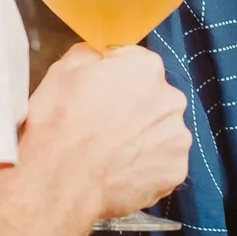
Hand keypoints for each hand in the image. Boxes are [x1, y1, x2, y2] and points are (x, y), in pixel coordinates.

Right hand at [22, 44, 191, 224]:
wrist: (59, 181)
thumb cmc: (59, 123)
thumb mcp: (63, 70)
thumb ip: (91, 54)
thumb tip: (100, 56)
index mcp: (147, 68)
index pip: (136, 64)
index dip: (115, 79)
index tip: (99, 94)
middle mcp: (172, 98)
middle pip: (154, 98)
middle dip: (134, 108)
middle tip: (104, 127)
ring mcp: (178, 136)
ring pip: (161, 131)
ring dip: (143, 138)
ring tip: (113, 154)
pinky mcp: (176, 170)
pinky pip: (163, 163)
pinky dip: (147, 167)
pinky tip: (122, 172)